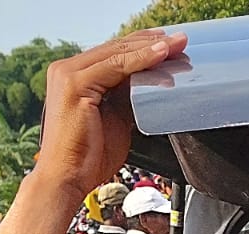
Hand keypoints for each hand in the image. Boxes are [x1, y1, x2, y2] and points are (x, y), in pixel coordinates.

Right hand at [35, 32, 188, 198]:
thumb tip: (150, 85)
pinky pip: (116, 66)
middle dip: (151, 42)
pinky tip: (161, 55)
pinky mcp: (74, 84)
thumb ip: (127, 99)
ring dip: (150, 47)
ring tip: (177, 45)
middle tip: (181, 40)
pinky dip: (141, 59)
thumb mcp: (116, 120)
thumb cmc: (87, 157)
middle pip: (116, 48)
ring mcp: (68, 74)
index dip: (143, 47)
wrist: (67, 179)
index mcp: (74, 76)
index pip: (114, 54)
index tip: (171, 46)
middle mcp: (67, 70)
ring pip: (117, 53)